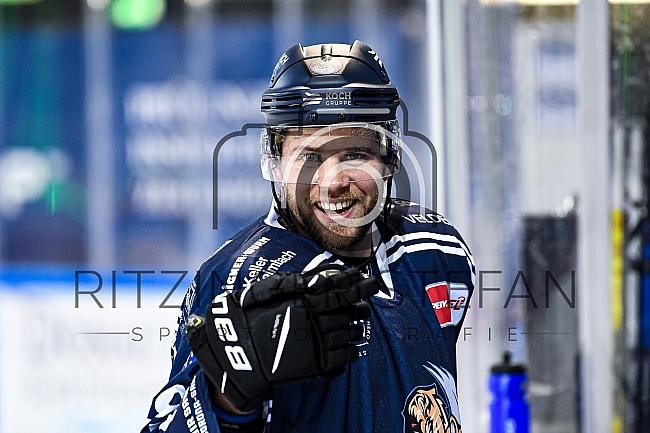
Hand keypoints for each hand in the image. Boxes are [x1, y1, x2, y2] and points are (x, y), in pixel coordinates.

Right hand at [186, 265, 378, 411]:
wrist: (236, 350)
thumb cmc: (249, 313)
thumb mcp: (268, 288)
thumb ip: (295, 282)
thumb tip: (319, 279)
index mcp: (304, 300)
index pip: (340, 290)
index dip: (360, 286)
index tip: (372, 282)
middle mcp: (313, 320)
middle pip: (349, 312)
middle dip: (361, 307)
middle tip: (365, 307)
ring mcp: (315, 343)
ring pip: (348, 334)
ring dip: (355, 329)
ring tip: (356, 327)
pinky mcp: (313, 365)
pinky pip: (341, 359)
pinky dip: (350, 353)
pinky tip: (351, 349)